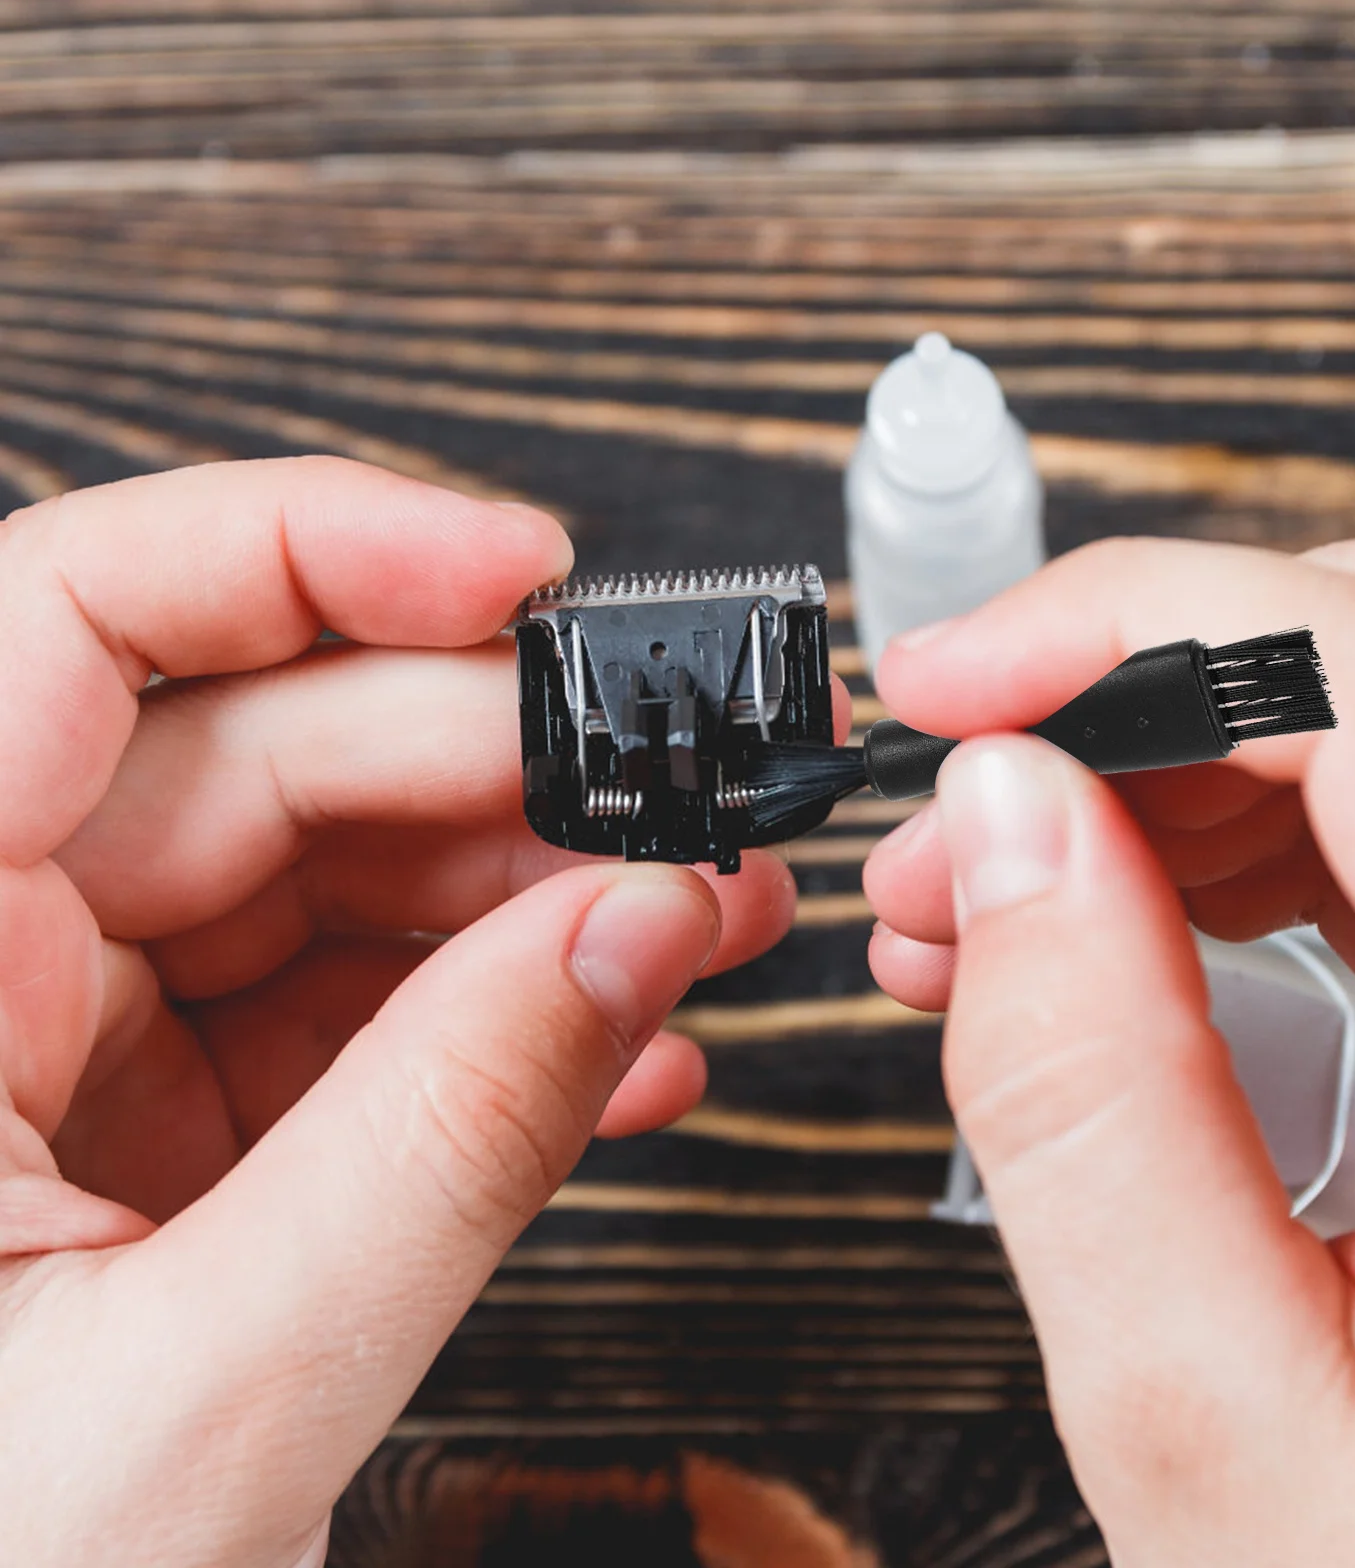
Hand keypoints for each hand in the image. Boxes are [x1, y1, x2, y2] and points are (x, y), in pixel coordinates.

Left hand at [0, 459, 798, 1566]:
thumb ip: (440, 1145)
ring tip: (690, 926)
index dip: (305, 554)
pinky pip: (339, 1015)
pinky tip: (612, 1048)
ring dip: (527, 900)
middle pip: (254, 756)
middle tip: (674, 810)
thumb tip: (626, 935)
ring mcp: (64, 1056)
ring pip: (323, 881)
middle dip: (498, 773)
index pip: (68, 626)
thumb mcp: (204, 1401)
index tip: (510, 575)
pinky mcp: (152, 1135)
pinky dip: (484, 1025)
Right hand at [865, 532, 1354, 1564]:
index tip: (945, 686)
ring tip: (1018, 905)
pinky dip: (1277, 842)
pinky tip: (1154, 929)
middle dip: (1137, 702)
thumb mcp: (1226, 1437)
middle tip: (958, 824)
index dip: (1127, 630)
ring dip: (1192, 774)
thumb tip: (1004, 820)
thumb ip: (1091, 1103)